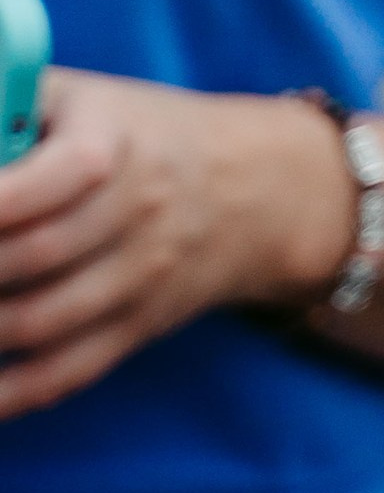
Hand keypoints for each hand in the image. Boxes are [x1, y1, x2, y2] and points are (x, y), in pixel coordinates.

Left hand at [0, 69, 352, 417]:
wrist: (250, 190)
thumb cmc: (135, 134)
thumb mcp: (77, 97)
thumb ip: (5, 107)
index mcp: (111, 145)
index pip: (35, 185)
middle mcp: (132, 214)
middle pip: (30, 260)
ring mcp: (137, 279)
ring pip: (40, 322)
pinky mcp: (135, 329)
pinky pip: (65, 372)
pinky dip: (7, 394)